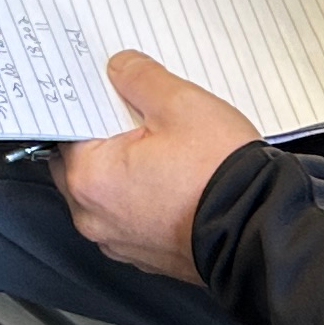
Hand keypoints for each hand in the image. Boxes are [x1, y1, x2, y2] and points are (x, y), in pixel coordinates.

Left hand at [55, 52, 260, 278]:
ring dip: (124, 170)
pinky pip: (131, 217)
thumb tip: (122, 68)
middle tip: (140, 115)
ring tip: (165, 148)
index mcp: (90, 178)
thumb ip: (141, 79)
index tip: (106, 90)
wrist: (256, 229)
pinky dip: (144, 198)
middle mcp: (94, 216)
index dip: (89, 103)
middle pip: (81, 163)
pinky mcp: (146, 255)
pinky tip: (175, 179)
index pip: (67, 128)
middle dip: (105, 137)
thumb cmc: (219, 175)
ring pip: (107, 193)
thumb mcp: (181, 104)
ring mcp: (119, 241)